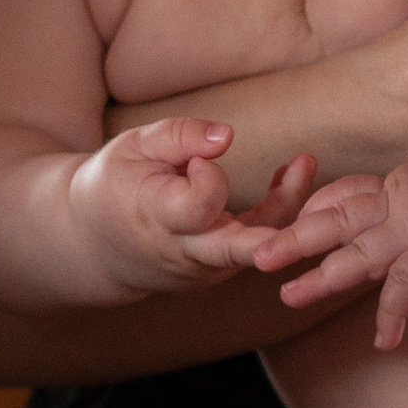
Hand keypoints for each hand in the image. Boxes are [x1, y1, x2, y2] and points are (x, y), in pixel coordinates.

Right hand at [72, 121, 322, 288]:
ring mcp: (203, 270)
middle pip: (240, 249)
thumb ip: (180, 136)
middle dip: (279, 229)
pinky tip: (288, 179)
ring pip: (258, 245)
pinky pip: (255, 246)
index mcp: (156, 217)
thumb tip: (228, 135)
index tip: (197, 159)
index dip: (207, 175)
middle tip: (313, 208)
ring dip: (288, 206)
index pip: (199, 204)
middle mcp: (183, 252)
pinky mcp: (217, 272)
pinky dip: (276, 216)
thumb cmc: (116, 183)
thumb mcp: (134, 146)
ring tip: (304, 163)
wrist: (94, 244)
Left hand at [250, 144, 407, 343]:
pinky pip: (406, 286)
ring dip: (320, 276)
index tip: (293, 223)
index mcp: (404, 188)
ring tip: (288, 296)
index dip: (318, 209)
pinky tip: (382, 340)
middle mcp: (401, 205)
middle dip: (296, 239)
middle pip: (336, 220)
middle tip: (258, 255)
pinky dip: (391, 314)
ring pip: (356, 252)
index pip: (349, 195)